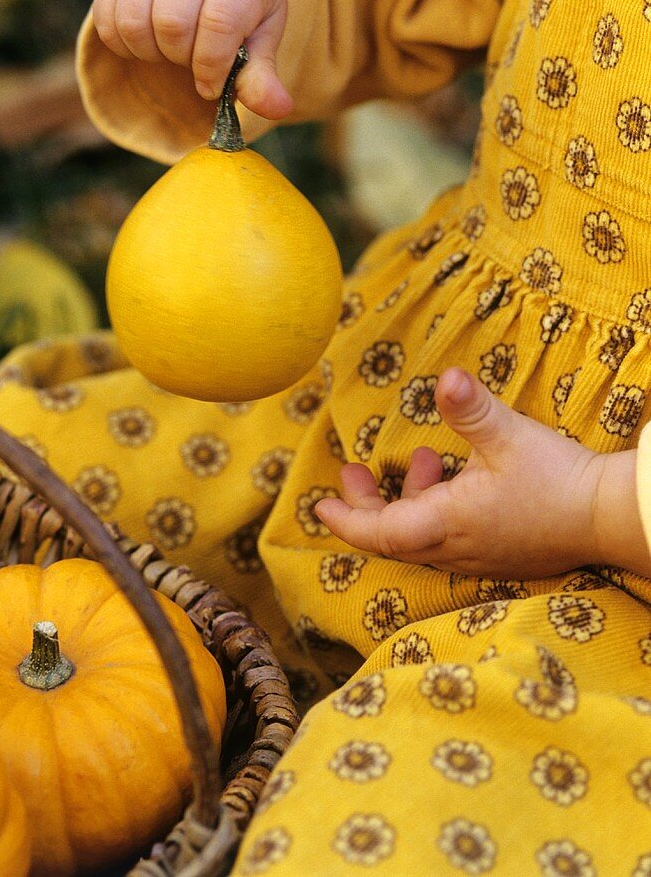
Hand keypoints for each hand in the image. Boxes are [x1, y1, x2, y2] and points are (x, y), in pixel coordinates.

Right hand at [92, 0, 291, 120]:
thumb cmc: (245, 3)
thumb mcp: (263, 36)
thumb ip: (262, 74)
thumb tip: (277, 109)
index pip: (217, 22)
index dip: (211, 66)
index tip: (212, 85)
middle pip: (171, 22)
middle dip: (180, 58)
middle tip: (192, 60)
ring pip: (133, 19)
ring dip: (149, 52)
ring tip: (171, 50)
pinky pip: (107, 15)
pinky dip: (123, 44)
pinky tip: (147, 41)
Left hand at [315, 367, 612, 578]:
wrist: (609, 516)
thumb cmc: (557, 478)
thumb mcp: (508, 436)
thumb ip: (470, 408)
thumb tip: (445, 376)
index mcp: (448, 523)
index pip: (379, 532)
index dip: (346, 519)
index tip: (320, 505)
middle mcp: (458, 548)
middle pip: (395, 535)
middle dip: (369, 504)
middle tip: (354, 473)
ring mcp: (480, 555)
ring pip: (423, 536)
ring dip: (409, 500)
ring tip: (423, 460)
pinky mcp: (500, 552)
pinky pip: (450, 538)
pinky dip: (437, 510)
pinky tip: (456, 479)